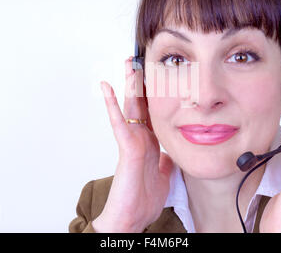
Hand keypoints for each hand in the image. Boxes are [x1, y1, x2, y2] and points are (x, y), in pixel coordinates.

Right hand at [92, 56, 173, 232]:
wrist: (131, 219)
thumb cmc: (143, 199)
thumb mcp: (165, 174)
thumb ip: (167, 160)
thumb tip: (172, 151)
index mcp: (149, 142)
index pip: (152, 111)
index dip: (154, 94)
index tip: (157, 76)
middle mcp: (140, 138)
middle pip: (141, 104)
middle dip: (141, 83)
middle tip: (140, 61)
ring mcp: (131, 141)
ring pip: (130, 107)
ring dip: (129, 85)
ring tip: (129, 64)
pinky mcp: (126, 148)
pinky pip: (118, 123)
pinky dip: (112, 104)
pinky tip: (107, 87)